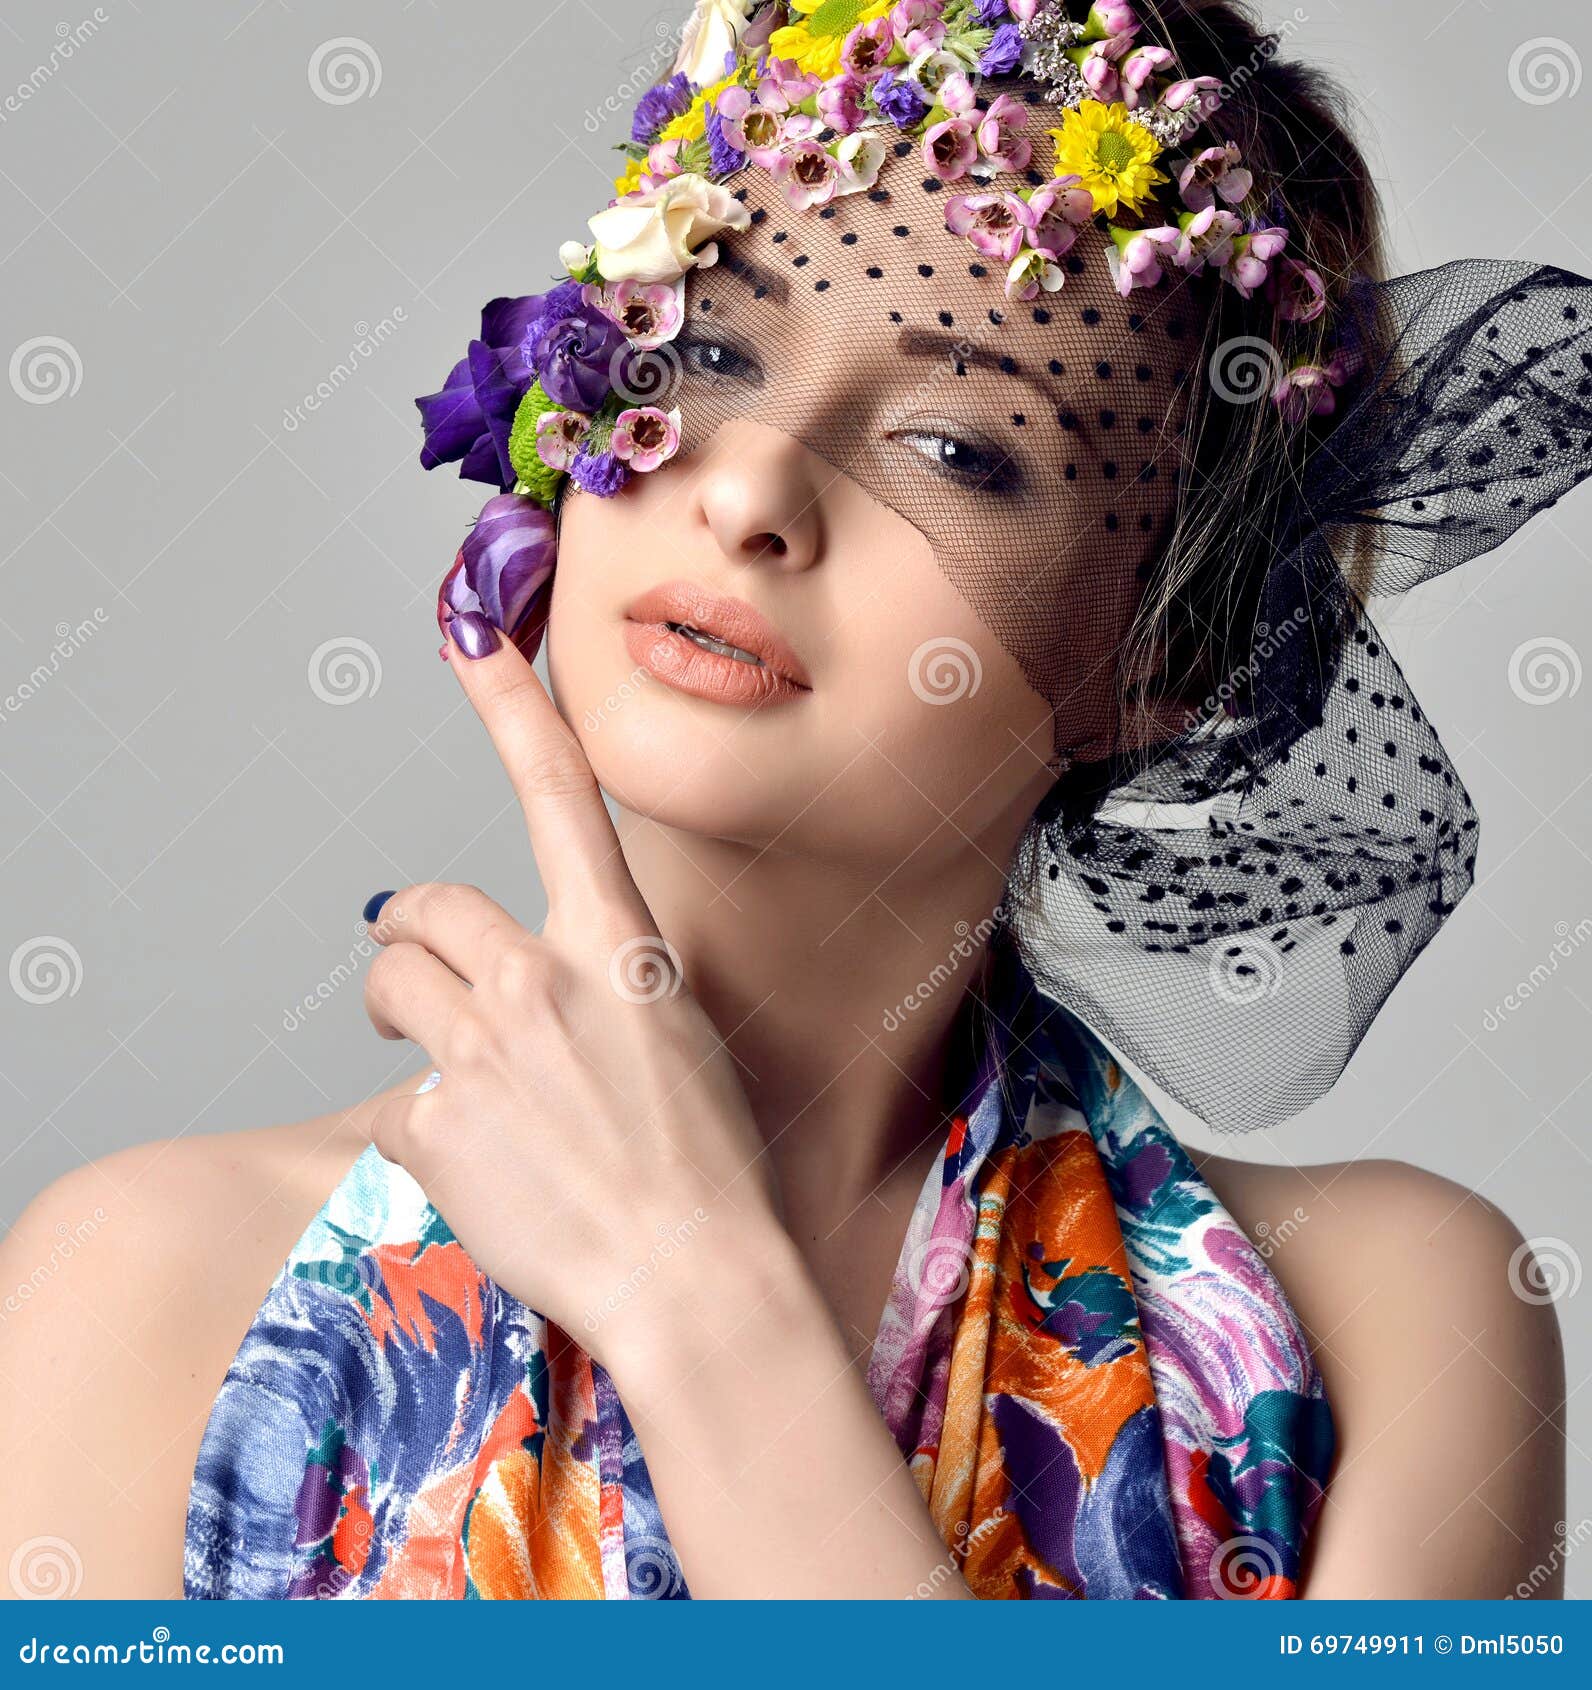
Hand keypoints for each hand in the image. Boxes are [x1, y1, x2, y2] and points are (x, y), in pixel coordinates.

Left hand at [361, 619, 783, 1372]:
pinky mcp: (435, 1126)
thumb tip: (539, 990)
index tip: (467, 630)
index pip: (556, 791)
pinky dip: (421, 1128)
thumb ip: (603, 990)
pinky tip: (480, 1169)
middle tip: (414, 961)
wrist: (697, 1277)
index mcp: (618, 944)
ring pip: (392, 988)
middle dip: (409, 932)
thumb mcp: (676, 1039)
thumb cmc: (709, 1163)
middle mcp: (543, 976)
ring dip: (405, 1014)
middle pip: (422, 906)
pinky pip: (393, 1103)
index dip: (508, 701)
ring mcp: (484, 1049)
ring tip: (454, 1076)